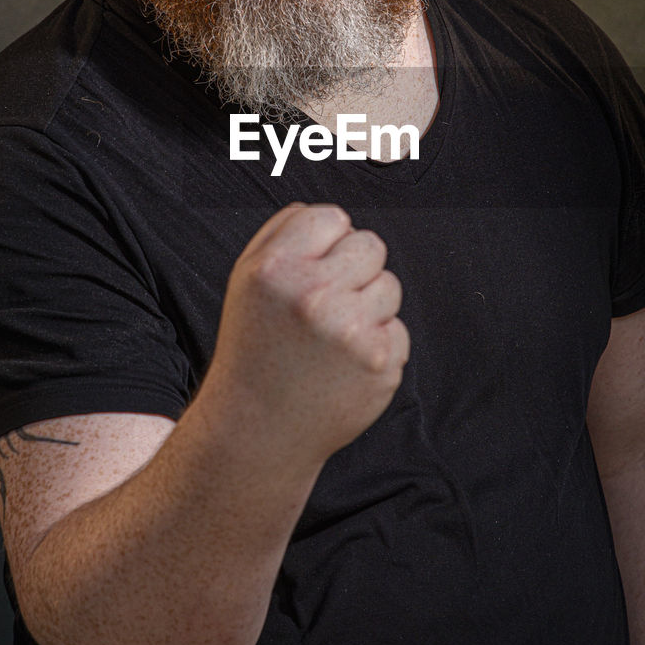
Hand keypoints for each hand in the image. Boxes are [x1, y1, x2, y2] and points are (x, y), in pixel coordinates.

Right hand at [206, 202, 409, 465]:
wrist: (258, 429)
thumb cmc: (254, 348)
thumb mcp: (245, 279)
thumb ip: (283, 232)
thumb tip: (331, 216)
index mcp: (276, 268)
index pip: (332, 217)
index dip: (327, 241)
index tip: (314, 266)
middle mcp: (314, 295)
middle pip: (370, 245)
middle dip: (354, 269)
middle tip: (325, 303)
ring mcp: (351, 331)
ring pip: (390, 286)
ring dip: (369, 306)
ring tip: (333, 336)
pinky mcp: (380, 364)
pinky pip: (398, 330)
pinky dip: (379, 345)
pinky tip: (345, 363)